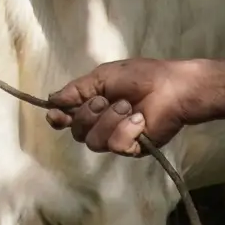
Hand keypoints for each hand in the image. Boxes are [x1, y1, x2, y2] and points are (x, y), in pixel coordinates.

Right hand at [44, 58, 212, 155]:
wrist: (173, 87)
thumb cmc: (142, 77)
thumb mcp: (103, 76)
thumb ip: (77, 89)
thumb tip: (51, 99)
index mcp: (93, 105)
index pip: (66, 119)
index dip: (58, 119)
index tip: (57, 115)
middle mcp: (101, 124)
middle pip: (77, 132)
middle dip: (88, 114)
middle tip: (106, 100)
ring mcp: (116, 138)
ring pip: (94, 141)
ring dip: (109, 120)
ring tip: (128, 107)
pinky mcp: (133, 148)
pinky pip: (116, 146)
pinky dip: (126, 129)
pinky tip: (139, 119)